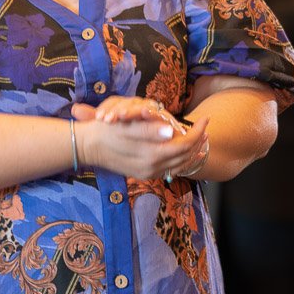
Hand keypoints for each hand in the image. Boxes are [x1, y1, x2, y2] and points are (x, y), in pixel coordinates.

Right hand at [72, 96, 208, 180]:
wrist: (87, 147)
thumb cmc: (105, 131)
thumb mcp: (126, 127)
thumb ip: (149, 130)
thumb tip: (171, 131)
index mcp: (150, 155)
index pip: (183, 145)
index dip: (197, 132)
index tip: (205, 119)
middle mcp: (151, 168)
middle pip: (185, 156)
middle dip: (198, 141)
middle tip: (206, 126)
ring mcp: (148, 173)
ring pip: (180, 164)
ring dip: (192, 150)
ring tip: (200, 136)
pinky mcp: (144, 174)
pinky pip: (170, 168)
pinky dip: (181, 159)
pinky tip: (183, 150)